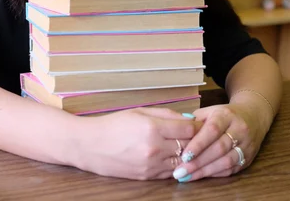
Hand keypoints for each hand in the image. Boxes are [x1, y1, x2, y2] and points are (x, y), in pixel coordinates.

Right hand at [76, 107, 202, 180]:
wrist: (89, 146)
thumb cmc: (113, 125)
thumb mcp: (139, 111)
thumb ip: (166, 114)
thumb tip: (188, 120)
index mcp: (152, 128)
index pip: (189, 129)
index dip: (197, 126)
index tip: (200, 124)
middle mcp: (154, 148)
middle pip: (189, 146)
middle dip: (195, 140)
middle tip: (197, 136)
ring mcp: (151, 165)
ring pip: (182, 162)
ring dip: (186, 155)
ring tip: (185, 147)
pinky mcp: (147, 177)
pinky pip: (170, 172)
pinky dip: (175, 165)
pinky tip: (171, 157)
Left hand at [171, 103, 267, 181]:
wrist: (253, 116)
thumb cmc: (223, 115)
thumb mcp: (208, 112)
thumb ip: (193, 123)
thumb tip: (176, 136)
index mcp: (226, 115)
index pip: (212, 130)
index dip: (198, 144)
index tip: (184, 156)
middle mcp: (239, 129)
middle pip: (219, 148)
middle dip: (198, 162)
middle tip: (180, 171)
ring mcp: (246, 145)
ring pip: (227, 161)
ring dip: (205, 171)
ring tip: (188, 176)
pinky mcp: (249, 157)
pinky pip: (232, 169)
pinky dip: (215, 174)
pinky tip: (200, 176)